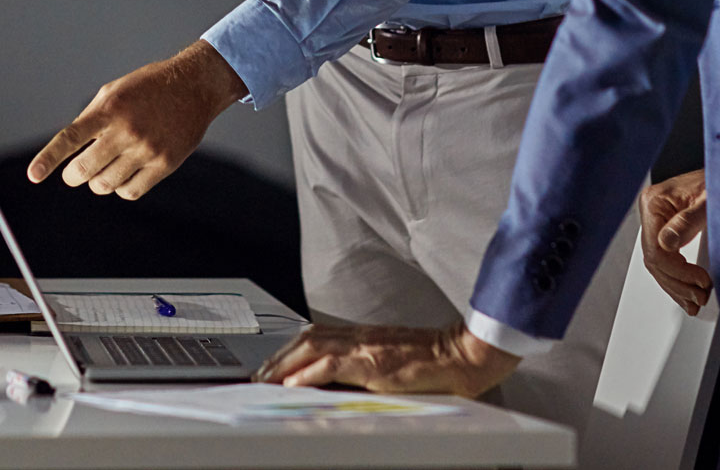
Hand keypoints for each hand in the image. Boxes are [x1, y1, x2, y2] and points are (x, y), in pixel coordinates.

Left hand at [25, 40, 247, 198]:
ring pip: (106, 185)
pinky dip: (121, 188)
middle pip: (85, 169)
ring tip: (105, 168)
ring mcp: (146, 149)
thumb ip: (91, 119)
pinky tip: (125, 174)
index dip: (49, 158)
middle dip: (74, 175)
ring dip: (98, 182)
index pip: (71, 137)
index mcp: (109, 108)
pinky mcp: (164, 163)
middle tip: (74, 174)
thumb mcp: (113, 92)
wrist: (194, 86)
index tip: (33, 175)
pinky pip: (130, 192)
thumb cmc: (148, 88)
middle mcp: (127, 129)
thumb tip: (70, 153)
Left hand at [254, 323, 519, 397]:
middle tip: (258, 377)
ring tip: (266, 381)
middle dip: (278, 357)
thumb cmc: (433, 362)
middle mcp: (359, 336)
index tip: (272, 365)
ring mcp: (366, 347)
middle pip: (306, 338)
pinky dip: (308, 374)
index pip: (315, 335)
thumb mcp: (392, 361)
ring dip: (284, 364)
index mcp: (363, 335)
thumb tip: (337, 381)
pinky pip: (333, 366)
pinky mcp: (374, 363)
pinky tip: (293, 384)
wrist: (461, 355)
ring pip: (312, 347)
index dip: (289, 349)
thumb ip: (365, 365)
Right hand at [639, 169, 711, 314]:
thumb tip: (667, 244)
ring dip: (676, 286)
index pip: (655, 248)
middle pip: (654, 260)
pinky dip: (676, 278)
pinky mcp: (667, 229)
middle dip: (677, 283)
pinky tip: (686, 293)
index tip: (701, 281)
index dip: (678, 271)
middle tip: (700, 296)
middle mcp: (651, 212)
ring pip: (657, 264)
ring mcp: (657, 221)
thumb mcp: (709, 200)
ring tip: (695, 301)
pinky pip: (665, 259)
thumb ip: (687, 221)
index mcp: (654, 202)